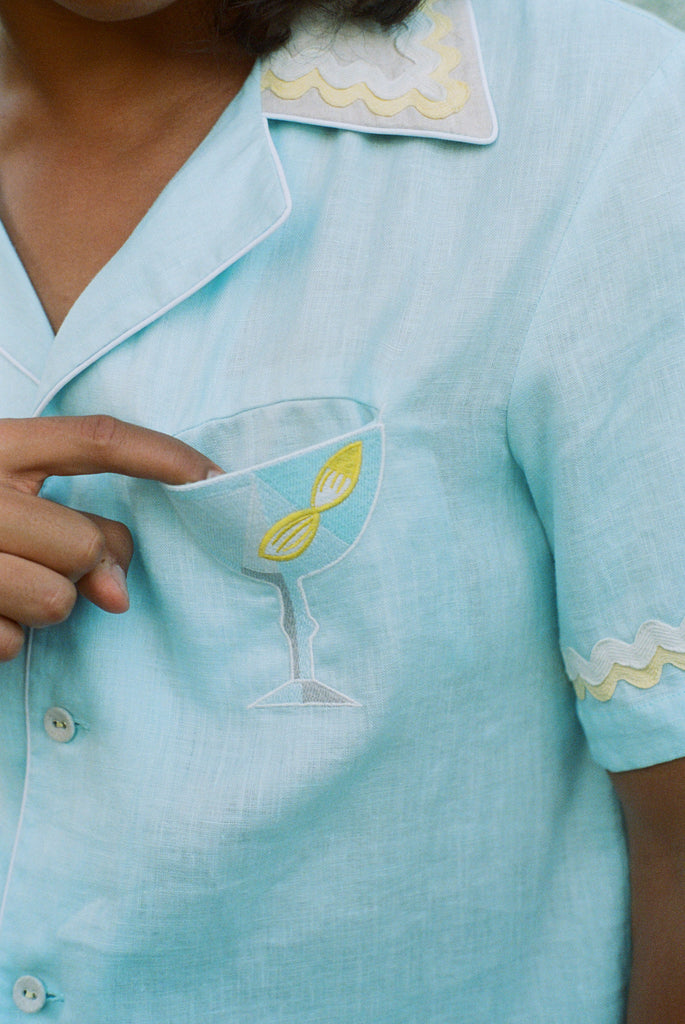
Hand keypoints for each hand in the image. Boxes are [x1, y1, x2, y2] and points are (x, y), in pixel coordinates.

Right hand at [0, 415, 221, 661]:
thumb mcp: (6, 494)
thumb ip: (73, 522)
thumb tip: (120, 594)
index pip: (96, 441)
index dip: (164, 456)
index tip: (216, 476)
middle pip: (84, 545)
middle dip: (83, 566)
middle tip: (44, 561)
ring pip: (56, 602)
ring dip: (43, 605)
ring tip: (3, 585)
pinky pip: (10, 643)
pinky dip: (2, 637)